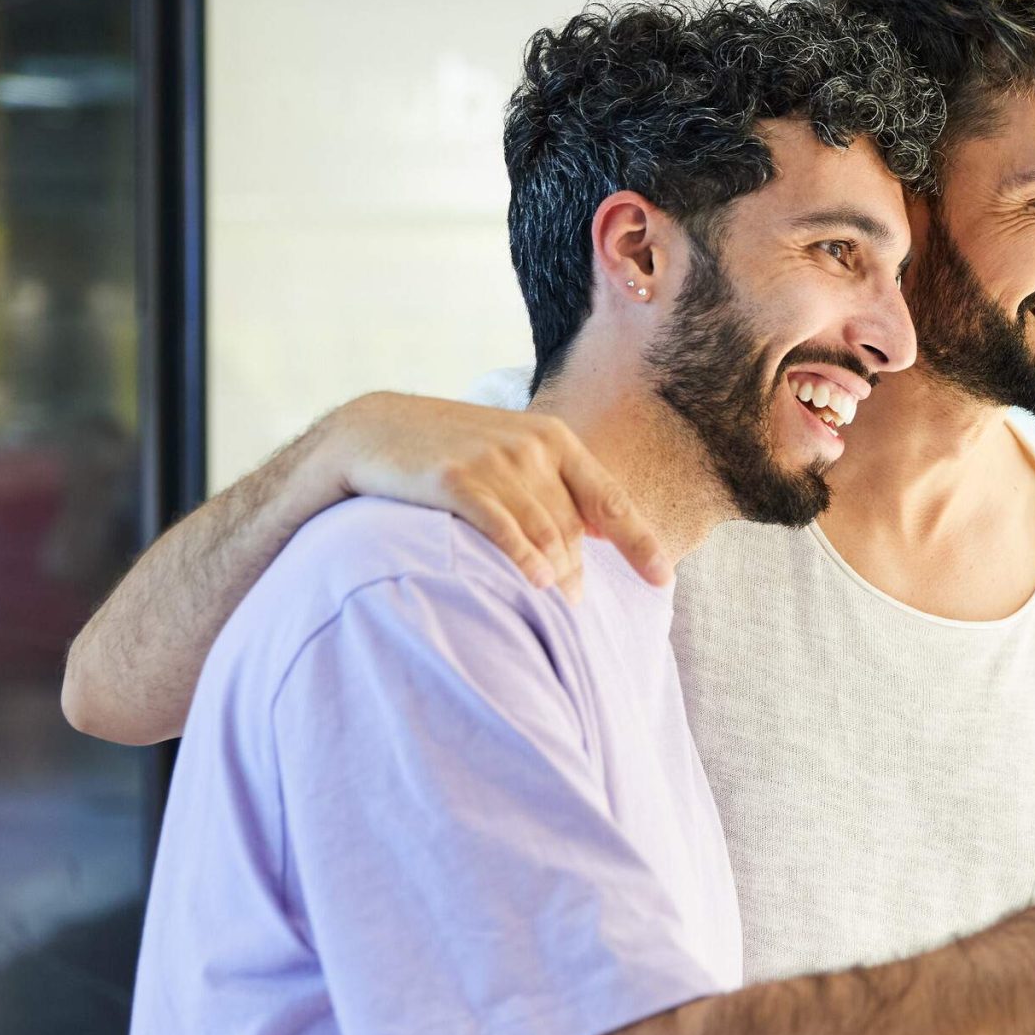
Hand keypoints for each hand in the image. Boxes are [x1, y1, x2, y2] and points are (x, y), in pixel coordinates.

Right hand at [321, 392, 671, 601]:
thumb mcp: (508, 454)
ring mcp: (493, 462)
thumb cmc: (449, 451)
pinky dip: (523, 557)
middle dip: (577, 572)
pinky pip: (502, 527)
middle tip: (572, 605)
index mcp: (554, 441)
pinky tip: (535, 582)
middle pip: (573, 530)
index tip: (663, 581)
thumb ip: (551, 487)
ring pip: (544, 535)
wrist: (371, 429)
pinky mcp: (453, 479)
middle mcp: (531, 448)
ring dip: (555, 577)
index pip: (610, 501)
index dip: (641, 543)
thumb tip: (593, 536)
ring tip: (551, 601)